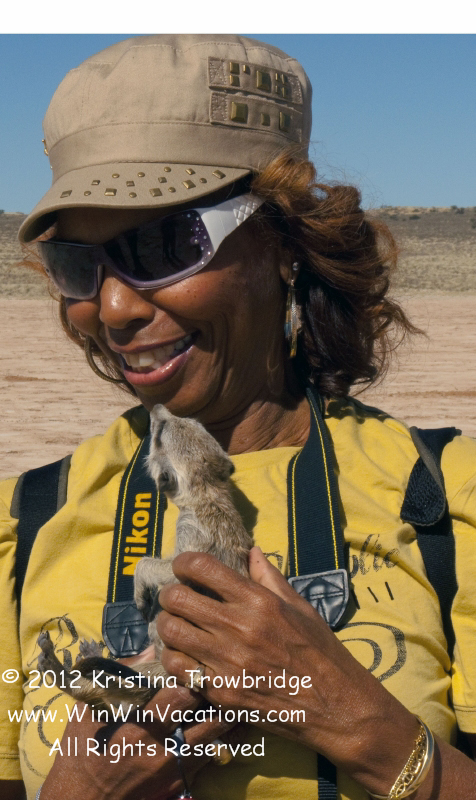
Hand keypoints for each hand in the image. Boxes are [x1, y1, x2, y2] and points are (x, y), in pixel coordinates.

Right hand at [39, 654, 231, 799]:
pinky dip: (221, 737)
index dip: (196, 674)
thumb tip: (152, 650)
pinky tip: (227, 721)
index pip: (183, 694)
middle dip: (220, 692)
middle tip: (227, 673)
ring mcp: (175, 768)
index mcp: (140, 725)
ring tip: (234, 693)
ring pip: (218, 737)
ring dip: (227, 714)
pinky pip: (212, 756)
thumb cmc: (81, 751)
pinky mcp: (180, 782)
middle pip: (210, 715)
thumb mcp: (90, 710)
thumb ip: (121, 678)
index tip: (200, 659)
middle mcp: (163, 748)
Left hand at [158, 547, 421, 793]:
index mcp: (259, 601)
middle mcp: (239, 628)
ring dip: (167, 624)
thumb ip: (270, 577)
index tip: (182, 566)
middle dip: (171, 594)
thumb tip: (251, 551)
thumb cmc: (321, 651)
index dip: (184, 562)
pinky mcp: (221, 692)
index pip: (203, 568)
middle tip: (176, 597)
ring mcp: (227, 663)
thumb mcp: (300, 607)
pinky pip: (177, 668)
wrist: (335, 706)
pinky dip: (174, 658)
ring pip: (170, 632)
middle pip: (177, 598)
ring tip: (176, 624)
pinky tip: (184, 655)